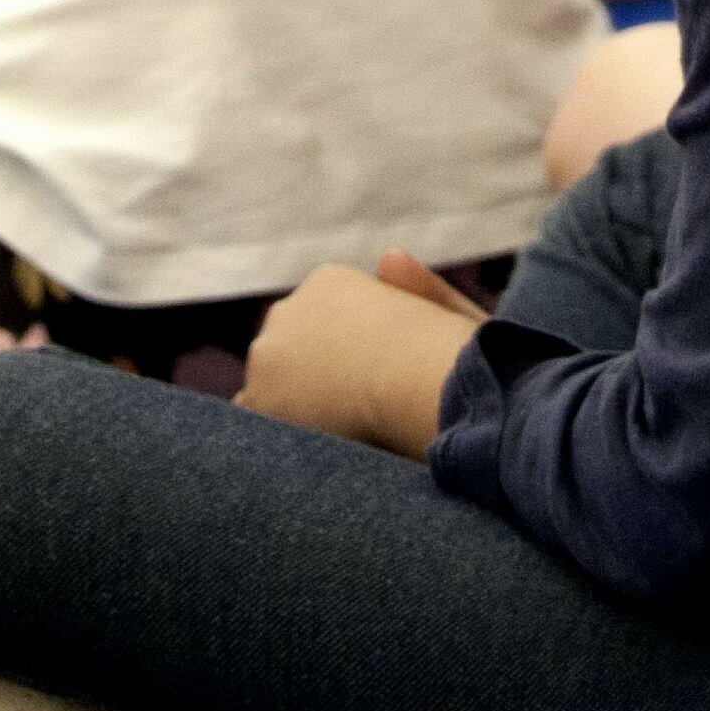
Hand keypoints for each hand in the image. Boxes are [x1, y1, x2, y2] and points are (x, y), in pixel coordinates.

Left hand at [237, 259, 481, 458]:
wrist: (427, 380)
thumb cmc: (454, 352)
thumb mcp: (445, 311)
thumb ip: (416, 287)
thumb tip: (387, 258)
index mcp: (329, 281)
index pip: (319, 325)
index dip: (343, 361)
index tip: (370, 385)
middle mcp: (289, 309)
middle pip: (287, 351)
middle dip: (309, 379)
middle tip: (351, 415)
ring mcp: (268, 352)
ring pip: (269, 386)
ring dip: (292, 407)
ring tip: (336, 436)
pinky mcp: (260, 397)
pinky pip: (255, 420)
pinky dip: (276, 436)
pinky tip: (311, 451)